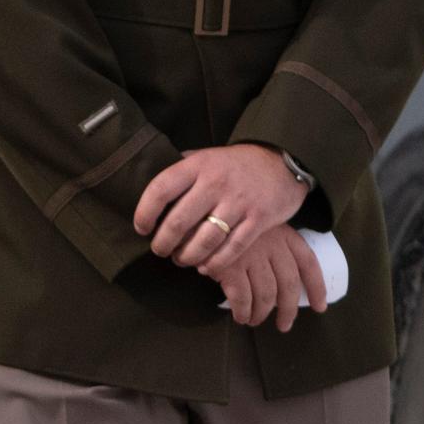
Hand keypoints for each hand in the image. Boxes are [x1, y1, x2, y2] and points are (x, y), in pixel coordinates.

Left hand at [134, 141, 305, 270]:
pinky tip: (205, 267)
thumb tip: (150, 181)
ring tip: (181, 260)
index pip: (161, 189)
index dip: (145, 212)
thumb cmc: (236, 164)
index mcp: (199, 165)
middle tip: (160, 251)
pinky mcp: (258, 220)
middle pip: (179, 222)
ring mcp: (239, 202)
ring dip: (187, 256)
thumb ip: (183, 167)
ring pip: (204, 241)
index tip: (141, 228)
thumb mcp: (208, 156)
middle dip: (163, 243)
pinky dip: (215, 263)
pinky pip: (231, 249)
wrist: (282, 163)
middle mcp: (216, 183)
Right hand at [210, 223, 320, 332]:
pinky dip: (243, 312)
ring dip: (261, 314)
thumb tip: (285, 288)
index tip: (320, 307)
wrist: (195, 219)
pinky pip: (243, 299)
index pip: (308, 263)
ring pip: (266, 296)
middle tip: (284, 325)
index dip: (316, 287)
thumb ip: (273, 251)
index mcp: (283, 234)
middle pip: (288, 285)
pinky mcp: (230, 268)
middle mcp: (271, 244)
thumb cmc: (227, 228)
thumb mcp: (258, 230)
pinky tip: (240, 317)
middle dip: (288, 310)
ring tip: (254, 320)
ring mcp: (251, 255)